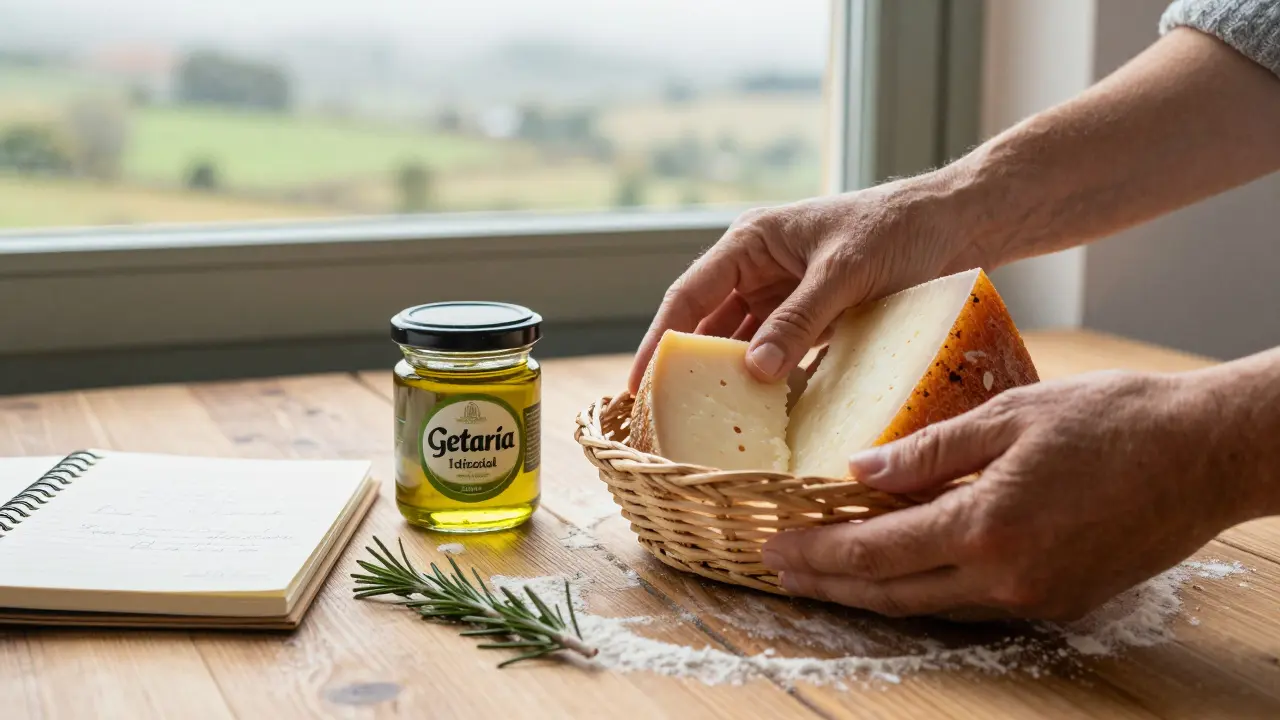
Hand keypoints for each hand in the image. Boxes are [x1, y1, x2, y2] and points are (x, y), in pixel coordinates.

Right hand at [627, 172, 982, 392]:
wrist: (959, 223)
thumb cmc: (899, 230)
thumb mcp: (843, 273)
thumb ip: (798, 321)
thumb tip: (753, 371)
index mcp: (751, 242)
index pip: (689, 296)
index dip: (659, 341)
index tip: (637, 385)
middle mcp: (761, 268)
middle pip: (711, 325)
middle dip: (691, 368)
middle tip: (668, 418)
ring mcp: (788, 294)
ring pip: (746, 344)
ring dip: (733, 380)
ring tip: (713, 425)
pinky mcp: (818, 316)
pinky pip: (784, 354)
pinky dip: (775, 383)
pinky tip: (767, 417)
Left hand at [760, 369, 1263, 620]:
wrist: (1206, 453)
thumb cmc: (1113, 419)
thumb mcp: (1008, 416)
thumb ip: (926, 450)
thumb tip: (858, 469)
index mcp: (984, 526)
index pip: (872, 552)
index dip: (816, 553)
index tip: (774, 546)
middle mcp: (1005, 576)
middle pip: (892, 594)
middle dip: (829, 583)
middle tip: (779, 568)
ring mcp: (1034, 596)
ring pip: (930, 605)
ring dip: (873, 592)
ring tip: (827, 573)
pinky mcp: (1059, 599)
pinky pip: (972, 603)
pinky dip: (926, 587)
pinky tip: (902, 567)